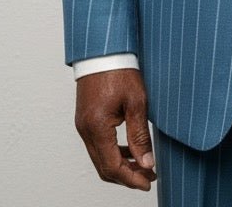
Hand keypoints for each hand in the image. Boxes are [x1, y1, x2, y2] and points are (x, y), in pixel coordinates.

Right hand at [75, 68, 156, 190]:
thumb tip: (147, 162)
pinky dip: (113, 153)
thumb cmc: (119, 69)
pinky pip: (97, 146)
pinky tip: (130, 150)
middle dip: (127, 176)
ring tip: (143, 165)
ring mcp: (83, 125)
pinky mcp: (85, 120)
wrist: (102, 49)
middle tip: (149, 177)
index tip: (149, 183)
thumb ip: (140, 135)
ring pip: (100, 158)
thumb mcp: (136, 101)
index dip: (131, 179)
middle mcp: (85, 130)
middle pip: (104, 167)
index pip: (112, 166)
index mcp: (97, 127)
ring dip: (120, 166)